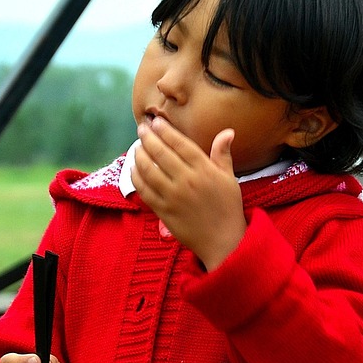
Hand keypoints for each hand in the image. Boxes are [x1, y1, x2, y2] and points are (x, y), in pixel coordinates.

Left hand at [130, 118, 245, 268]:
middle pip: (161, 153)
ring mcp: (173, 196)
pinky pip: (144, 190)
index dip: (165, 130)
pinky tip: (133, 169)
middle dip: (148, 138)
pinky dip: (136, 177)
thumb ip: (223, 154)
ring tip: (137, 147)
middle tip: (142, 129)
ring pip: (149, 170)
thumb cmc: (228, 207)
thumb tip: (227, 131)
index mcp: (204, 170)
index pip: (180, 144)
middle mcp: (187, 181)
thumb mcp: (229, 178)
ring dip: (139, 155)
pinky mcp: (163, 211)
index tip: (156, 122)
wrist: (223, 241)